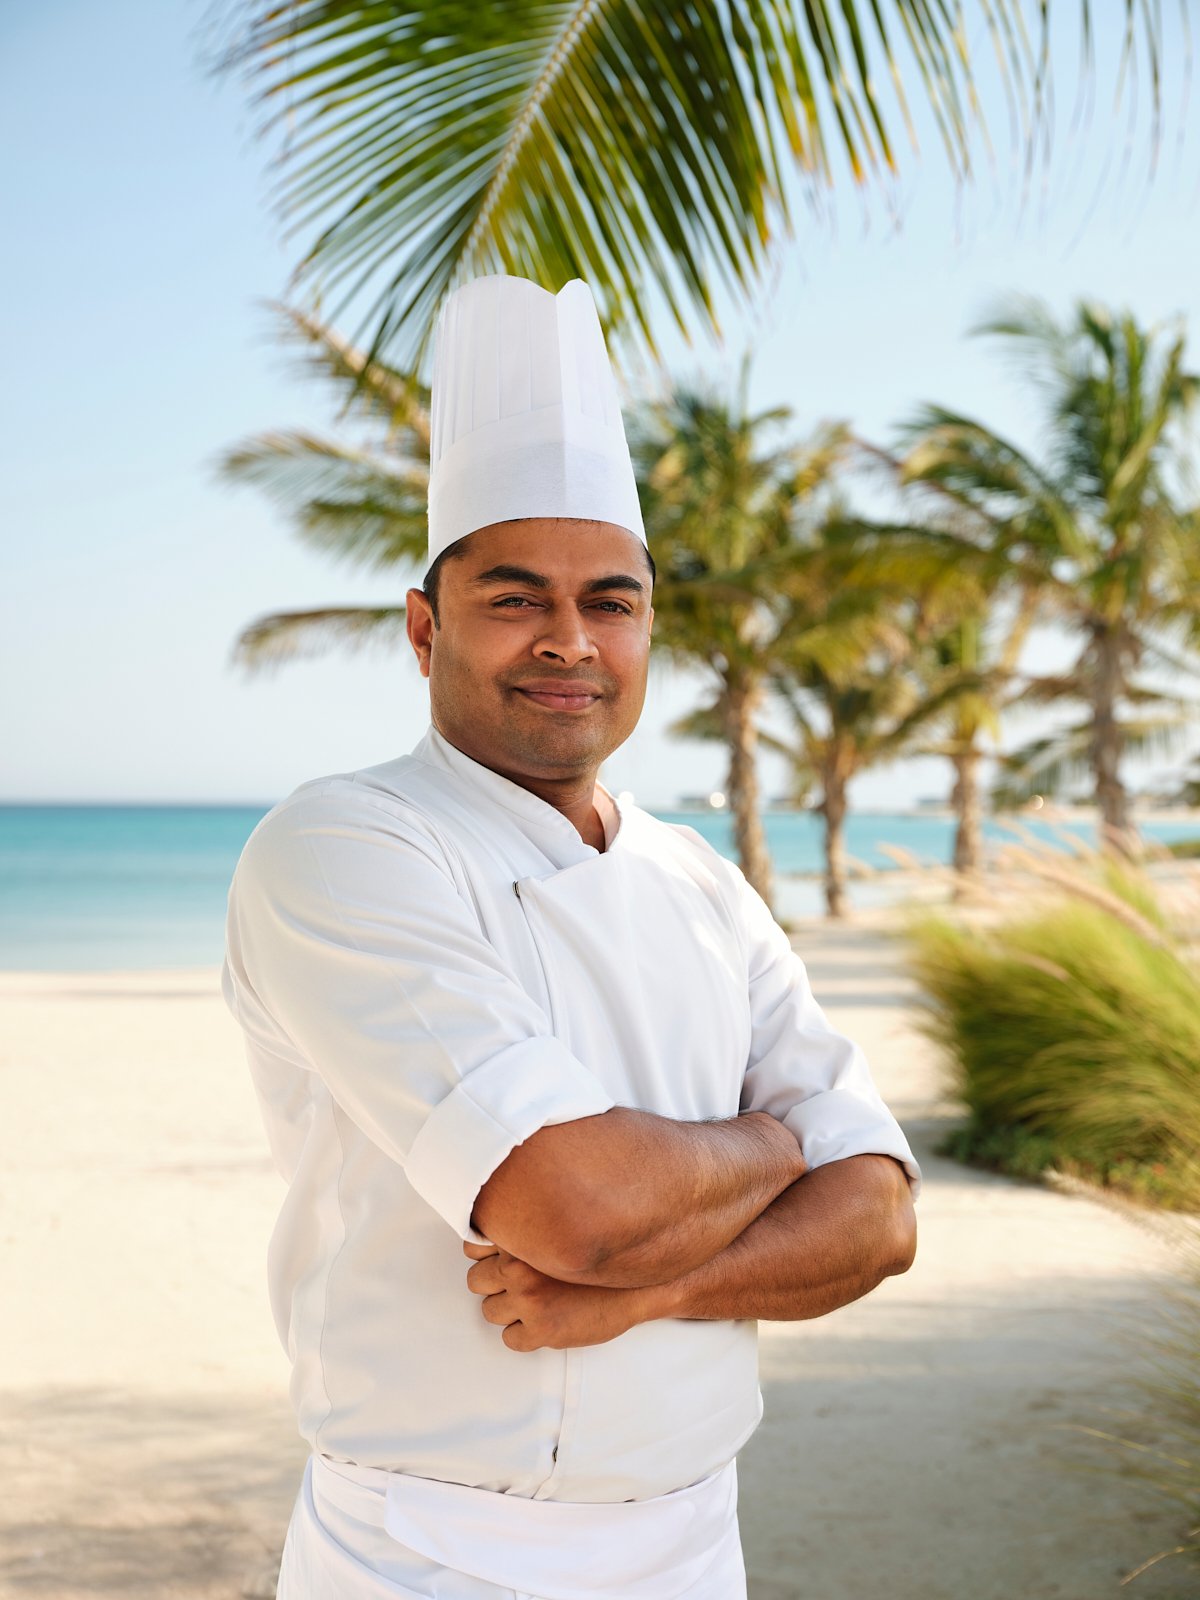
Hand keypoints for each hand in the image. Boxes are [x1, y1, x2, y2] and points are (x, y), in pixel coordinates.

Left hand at [463, 1241, 654, 1351]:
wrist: (642, 1285)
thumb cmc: (600, 1257)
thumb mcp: (558, 1231)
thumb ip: (525, 1232)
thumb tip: (486, 1240)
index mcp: (523, 1237)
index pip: (472, 1245)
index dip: (487, 1254)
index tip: (503, 1258)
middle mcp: (520, 1267)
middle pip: (476, 1281)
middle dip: (495, 1285)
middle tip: (523, 1284)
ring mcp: (529, 1300)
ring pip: (489, 1311)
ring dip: (509, 1310)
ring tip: (538, 1302)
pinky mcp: (541, 1332)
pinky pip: (510, 1339)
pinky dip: (524, 1335)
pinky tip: (547, 1321)